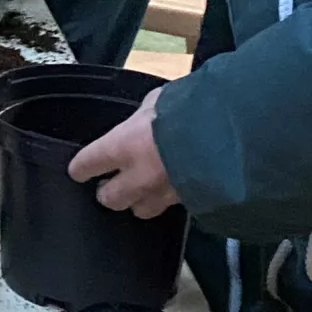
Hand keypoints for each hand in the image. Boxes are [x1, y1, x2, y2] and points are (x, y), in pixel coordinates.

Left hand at [69, 85, 180, 219]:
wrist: (233, 136)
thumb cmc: (192, 109)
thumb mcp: (159, 101)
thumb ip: (145, 117)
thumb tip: (145, 121)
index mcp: (124, 145)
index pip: (88, 164)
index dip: (81, 168)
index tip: (79, 170)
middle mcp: (139, 176)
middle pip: (110, 198)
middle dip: (108, 191)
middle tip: (110, 184)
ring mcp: (164, 194)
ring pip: (140, 210)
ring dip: (138, 200)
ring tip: (143, 190)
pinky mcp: (188, 203)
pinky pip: (170, 207)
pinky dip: (168, 199)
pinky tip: (175, 188)